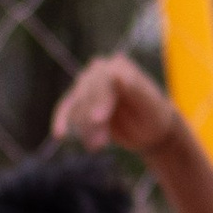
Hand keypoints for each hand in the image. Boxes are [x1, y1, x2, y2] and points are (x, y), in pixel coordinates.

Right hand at [52, 52, 180, 156]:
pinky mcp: (81, 100)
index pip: (102, 79)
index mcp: (119, 66)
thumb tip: (116, 73)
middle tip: (100, 144)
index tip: (98, 120)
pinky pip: (66, 108)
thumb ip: (134, 87)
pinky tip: (59, 134)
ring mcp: (89, 85)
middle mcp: (100, 70)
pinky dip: (61, 120)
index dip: (98, 99)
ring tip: (99, 146)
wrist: (150, 129)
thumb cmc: (154, 113)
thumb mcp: (149, 102)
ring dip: (85, 128)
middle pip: (86, 92)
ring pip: (77, 105)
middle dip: (91, 119)